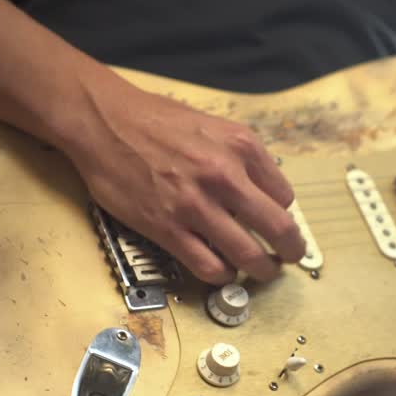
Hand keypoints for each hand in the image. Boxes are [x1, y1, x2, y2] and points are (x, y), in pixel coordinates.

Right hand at [63, 73, 305, 284]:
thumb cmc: (154, 120)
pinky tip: (223, 271)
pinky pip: (208, 266)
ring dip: (262, 270)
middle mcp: (224, 175)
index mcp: (241, 146)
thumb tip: (258, 190)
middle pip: (278, 228)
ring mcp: (196, 205)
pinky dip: (222, 275)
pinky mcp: (167, 228)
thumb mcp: (212, 125)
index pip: (284, 195)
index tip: (277, 222)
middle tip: (290, 257)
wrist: (104, 121)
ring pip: (248, 254)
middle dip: (291, 249)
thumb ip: (238, 156)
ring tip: (263, 272)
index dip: (283, 212)